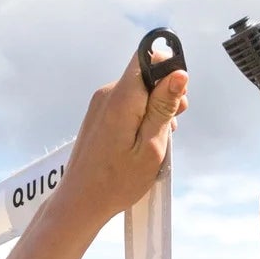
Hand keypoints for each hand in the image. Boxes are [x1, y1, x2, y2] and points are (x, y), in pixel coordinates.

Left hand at [48, 40, 189, 227]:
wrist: (80, 201)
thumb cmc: (117, 181)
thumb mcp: (151, 147)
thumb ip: (164, 107)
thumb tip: (179, 73)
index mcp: (122, 98)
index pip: (147, 56)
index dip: (169, 70)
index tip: (177, 100)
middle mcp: (108, 93)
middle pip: (145, 74)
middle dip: (165, 95)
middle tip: (171, 128)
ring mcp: (100, 103)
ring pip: (139, 91)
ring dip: (154, 110)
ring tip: (156, 141)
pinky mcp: (99, 114)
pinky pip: (128, 103)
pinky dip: (141, 117)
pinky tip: (142, 142)